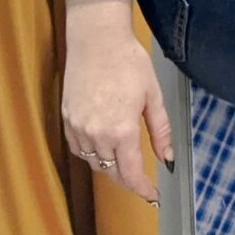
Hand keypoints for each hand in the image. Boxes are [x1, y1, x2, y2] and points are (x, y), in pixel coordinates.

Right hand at [62, 0, 172, 204]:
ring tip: (124, 163)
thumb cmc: (128, 62)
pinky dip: (91, 153)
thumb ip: (161, 131)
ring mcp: (78, 127)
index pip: (131, 174)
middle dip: (128, 180)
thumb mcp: (153, 96)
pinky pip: (78, 148)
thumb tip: (167, 157)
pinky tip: (103, 147)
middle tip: (142, 180)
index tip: (152, 195)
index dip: (142, 189)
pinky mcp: (66, 119)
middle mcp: (96, 134)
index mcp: (122, 130)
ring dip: (109, 167)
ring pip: (93, 163)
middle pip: (111, 172)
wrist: (96, 39)